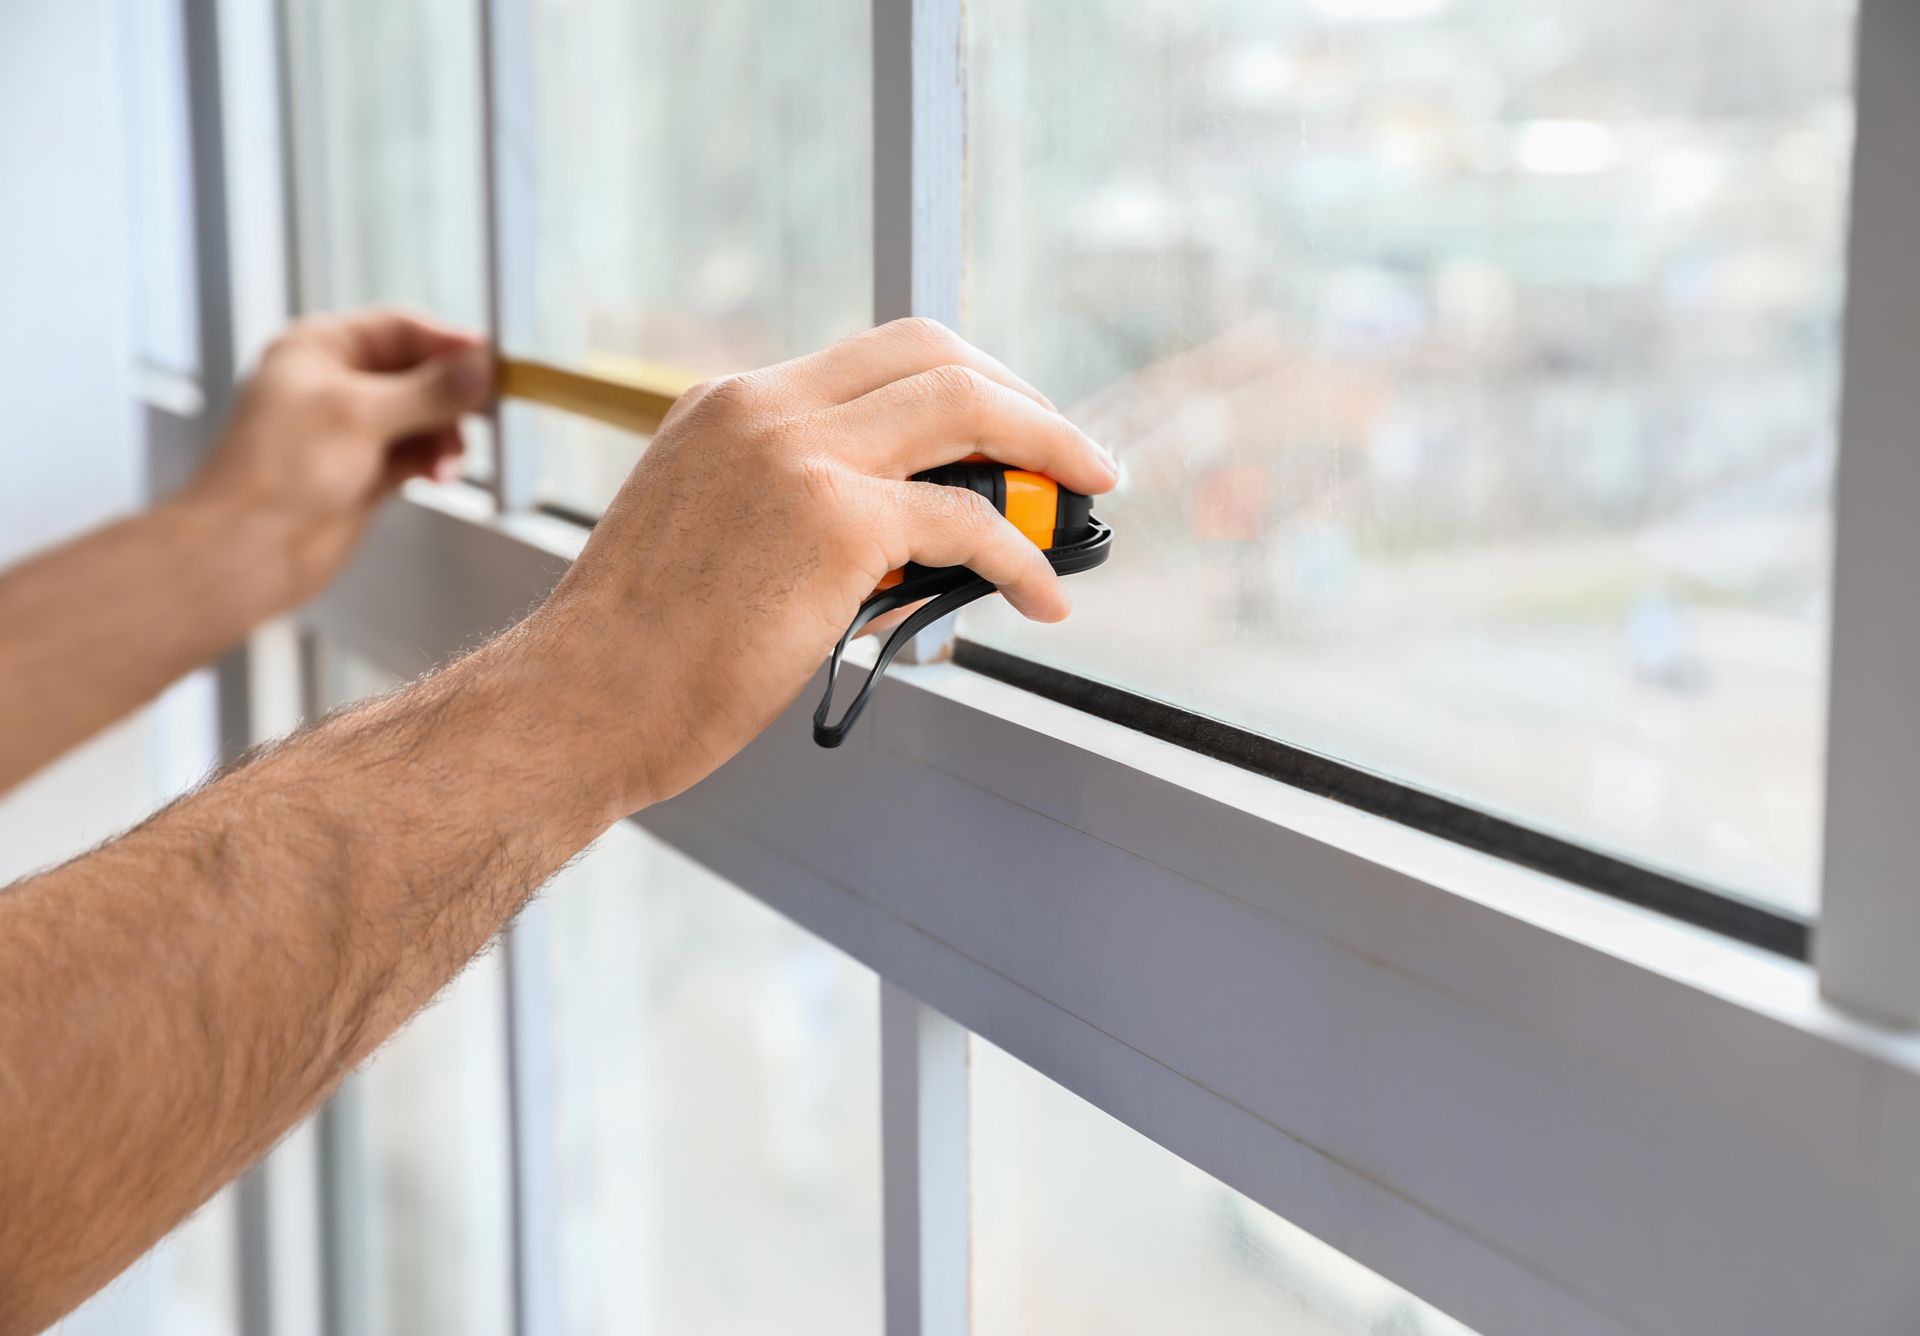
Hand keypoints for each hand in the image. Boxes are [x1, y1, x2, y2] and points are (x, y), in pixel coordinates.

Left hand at [182, 308, 494, 605]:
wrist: (247, 548)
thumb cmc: (278, 470)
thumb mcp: (360, 415)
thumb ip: (429, 390)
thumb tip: (480, 367)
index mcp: (319, 349)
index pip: (400, 329)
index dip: (447, 343)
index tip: (490, 359)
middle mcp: (336, 384)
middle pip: (418, 373)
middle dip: (451, 395)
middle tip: (485, 410)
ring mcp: (352, 430)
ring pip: (424, 417)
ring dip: (446, 436)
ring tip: (450, 461)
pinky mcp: (366, 471)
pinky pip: (417, 454)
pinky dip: (435, 461)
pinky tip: (440, 475)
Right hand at [525, 318, 1119, 810]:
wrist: (581, 701)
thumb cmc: (642, 651)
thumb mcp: (711, 534)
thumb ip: (798, 510)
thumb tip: (916, 546)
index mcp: (731, 403)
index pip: (873, 357)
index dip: (957, 381)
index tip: (1004, 422)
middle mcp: (767, 406)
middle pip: (932, 350)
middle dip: (1019, 393)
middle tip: (1069, 449)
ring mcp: (802, 453)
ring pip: (967, 406)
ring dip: (1049, 445)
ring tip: (1090, 492)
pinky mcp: (836, 520)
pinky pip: (969, 520)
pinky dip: (1023, 556)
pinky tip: (1044, 594)